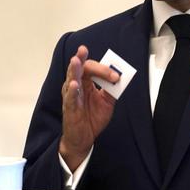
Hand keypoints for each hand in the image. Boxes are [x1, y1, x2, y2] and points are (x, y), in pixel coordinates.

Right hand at [59, 45, 119, 171]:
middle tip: (84, 50)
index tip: (116, 75)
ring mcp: (71, 96)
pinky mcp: (69, 108)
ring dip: (73, 70)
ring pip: (71, 79)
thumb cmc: (92, 118)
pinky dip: (72, 91)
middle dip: (84, 60)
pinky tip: (74, 84)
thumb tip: (120, 78)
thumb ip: (112, 90)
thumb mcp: (107, 102)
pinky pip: (70, 98)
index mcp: (85, 82)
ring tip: (76, 61)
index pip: (91, 68)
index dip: (103, 69)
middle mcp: (76, 86)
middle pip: (80, 69)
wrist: (84, 139)